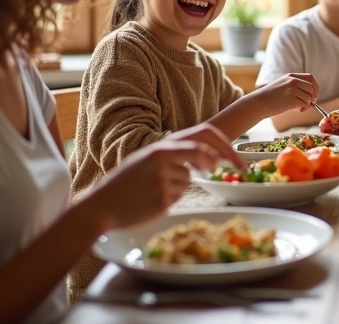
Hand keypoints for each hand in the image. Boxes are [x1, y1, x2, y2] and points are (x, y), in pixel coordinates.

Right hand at [86, 125, 238, 230]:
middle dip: (225, 158)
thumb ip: (176, 153)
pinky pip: (180, 195)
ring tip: (154, 190)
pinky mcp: (163, 197)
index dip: (226, 144)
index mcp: (162, 145)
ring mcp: (164, 177)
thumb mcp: (147, 159)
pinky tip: (151, 200)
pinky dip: (172, 198)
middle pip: (206, 151)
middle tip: (238, 169)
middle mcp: (164, 156)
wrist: (100, 206)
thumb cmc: (125, 184)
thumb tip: (210, 156)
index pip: (204, 134)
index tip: (238, 157)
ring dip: (181, 185)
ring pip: (190, 179)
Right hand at [248, 73, 318, 116]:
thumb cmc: (270, 96)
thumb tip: (311, 94)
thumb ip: (295, 85)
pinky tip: (298, 110)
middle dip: (313, 96)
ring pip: (309, 97)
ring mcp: (292, 90)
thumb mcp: (283, 84)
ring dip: (307, 104)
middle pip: (312, 88)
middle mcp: (293, 81)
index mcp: (291, 76)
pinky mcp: (291, 100)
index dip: (315, 87)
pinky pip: (305, 104)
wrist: (259, 102)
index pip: (310, 78)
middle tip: (310, 103)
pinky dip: (304, 108)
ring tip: (300, 107)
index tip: (314, 94)